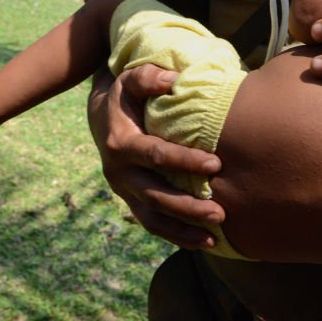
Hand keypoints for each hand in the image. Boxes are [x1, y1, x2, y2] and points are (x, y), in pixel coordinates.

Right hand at [88, 65, 223, 248]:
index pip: (156, 156)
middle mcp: (119, 173)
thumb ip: (148, 77)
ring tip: (214, 237)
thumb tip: (172, 80)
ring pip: (153, 218)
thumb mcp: (130, 79)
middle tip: (220, 212)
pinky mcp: (132, 201)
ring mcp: (125, 191)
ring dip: (183, 230)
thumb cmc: (126, 95)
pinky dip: (177, 236)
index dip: (185, 162)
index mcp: (121, 144)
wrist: (101, 116)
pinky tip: (203, 243)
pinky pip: (153, 224)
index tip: (216, 165)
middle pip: (156, 195)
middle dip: (188, 207)